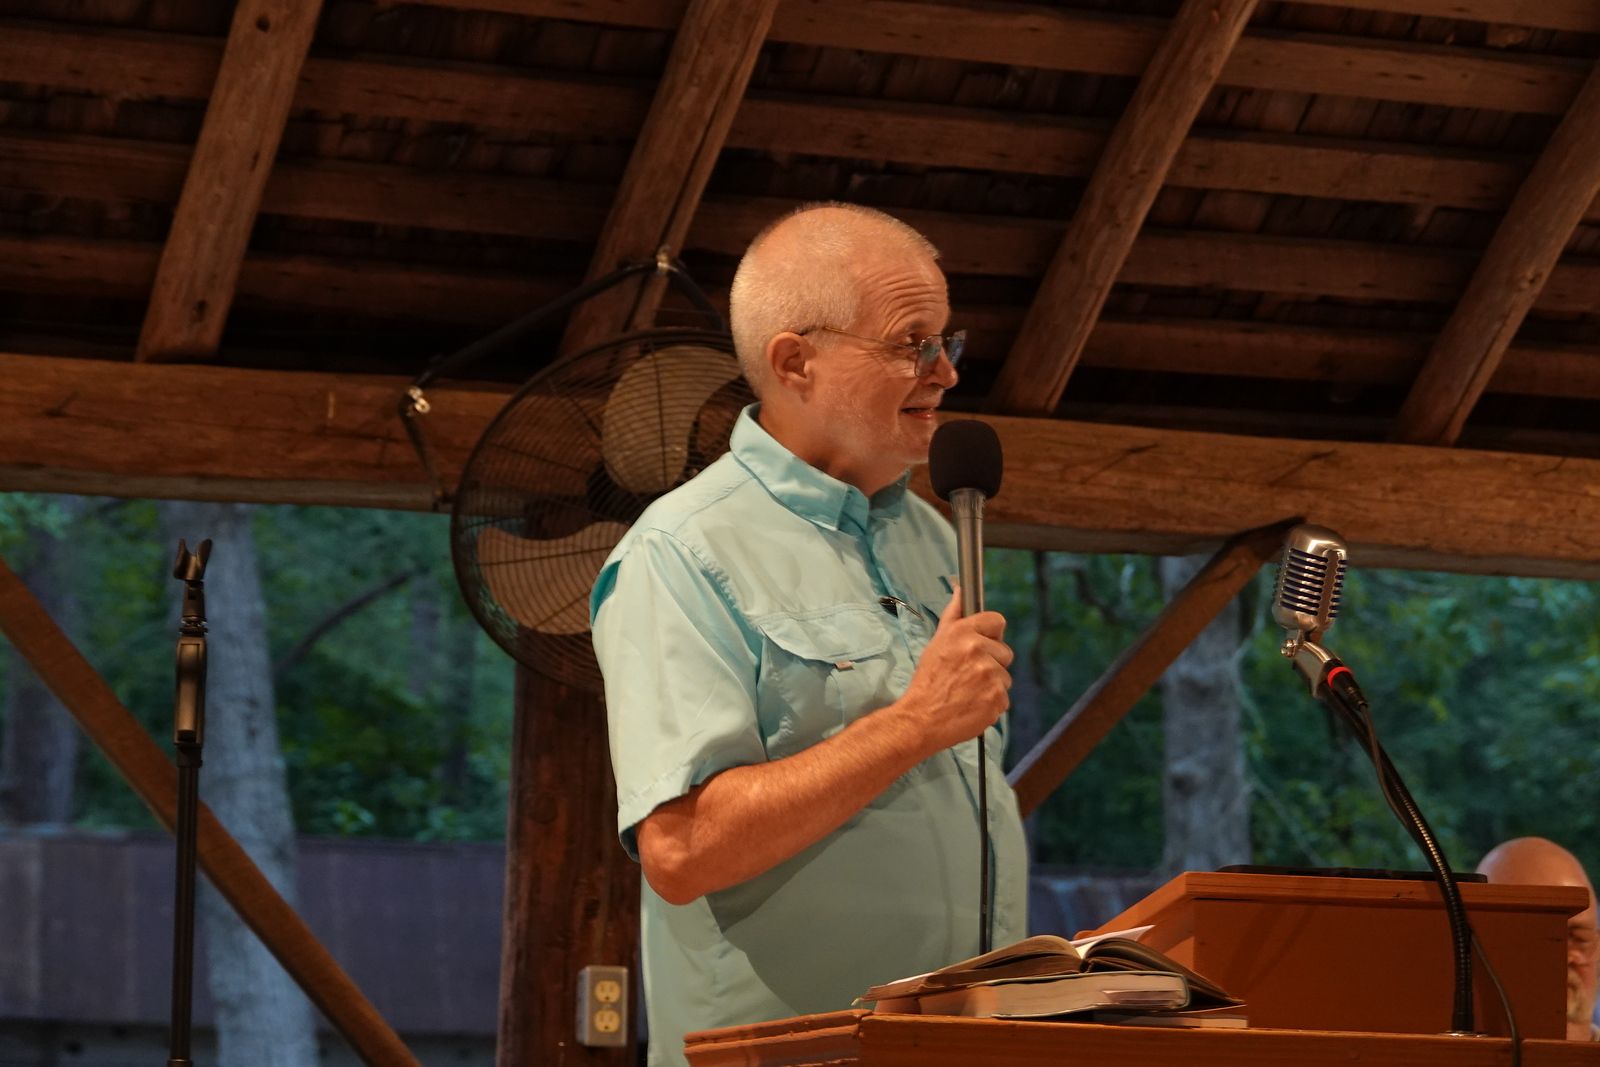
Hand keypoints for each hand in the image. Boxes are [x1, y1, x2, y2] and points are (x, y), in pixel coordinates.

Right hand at [894, 587, 1012, 754]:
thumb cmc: (928, 680)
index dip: (991, 635)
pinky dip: (992, 703)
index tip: (982, 646)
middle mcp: (978, 651)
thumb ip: (954, 615)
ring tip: (968, 691)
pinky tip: (973, 704)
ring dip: (991, 684)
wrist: (922, 718)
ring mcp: (990, 675)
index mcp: (963, 633)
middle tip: (969, 674)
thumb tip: (961, 589)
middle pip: (1005, 652)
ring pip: (1005, 676)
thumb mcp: (937, 642)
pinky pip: (1004, 697)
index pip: (997, 621)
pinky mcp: (997, 698)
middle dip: (992, 662)